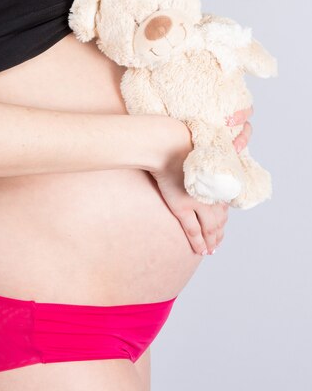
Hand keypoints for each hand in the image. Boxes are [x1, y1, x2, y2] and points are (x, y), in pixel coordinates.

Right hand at [148, 106, 253, 254]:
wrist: (166, 143)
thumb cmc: (178, 140)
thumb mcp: (200, 148)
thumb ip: (204, 158)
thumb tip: (202, 158)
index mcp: (219, 179)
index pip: (225, 204)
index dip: (224, 218)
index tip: (223, 226)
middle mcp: (213, 192)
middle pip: (220, 219)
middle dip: (219, 233)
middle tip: (217, 244)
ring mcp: (199, 201)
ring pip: (210, 228)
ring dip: (211, 241)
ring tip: (210, 250)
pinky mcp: (183, 206)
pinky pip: (194, 230)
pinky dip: (198, 243)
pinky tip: (201, 251)